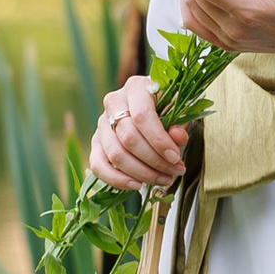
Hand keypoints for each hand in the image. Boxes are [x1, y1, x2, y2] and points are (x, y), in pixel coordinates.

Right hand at [89, 74, 187, 193]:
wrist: (152, 105)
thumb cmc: (167, 106)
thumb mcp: (178, 109)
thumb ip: (179, 123)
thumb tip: (178, 138)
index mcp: (135, 87)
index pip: (143, 116)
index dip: (159, 141)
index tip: (176, 158)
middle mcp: (113, 102)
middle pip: (129, 138)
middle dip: (154, 160)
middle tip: (175, 171)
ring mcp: (101, 123)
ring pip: (116, 154)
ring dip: (141, 173)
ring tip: (163, 179)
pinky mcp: (95, 141)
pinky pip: (98, 165)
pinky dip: (117, 180)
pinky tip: (136, 185)